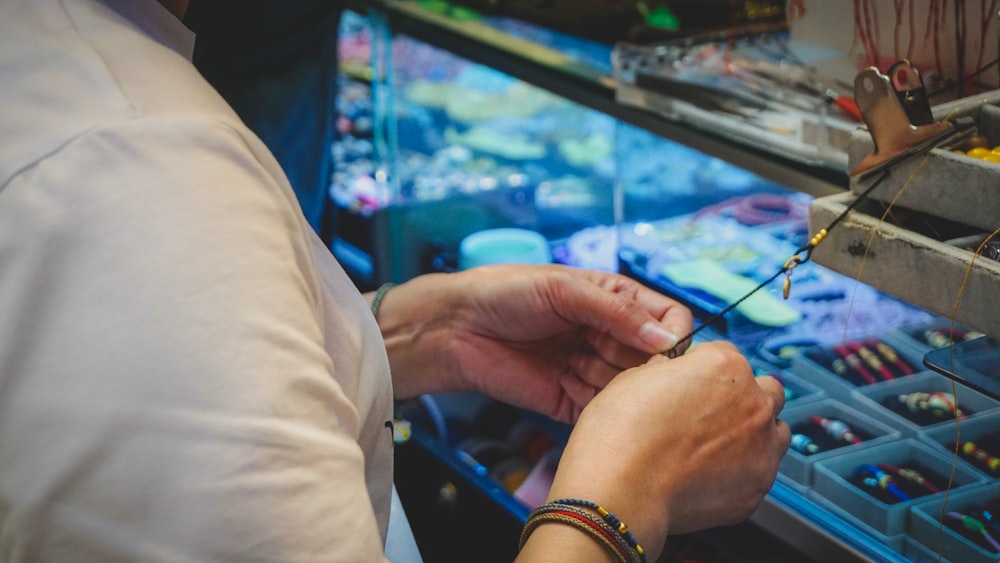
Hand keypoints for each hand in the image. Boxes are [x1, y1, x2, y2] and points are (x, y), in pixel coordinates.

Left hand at [374, 264, 692, 421]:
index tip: (669, 352)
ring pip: (630, 388)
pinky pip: (600, 412)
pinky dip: (605, 413)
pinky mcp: (569, 400)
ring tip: (603, 386)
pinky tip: (597, 408)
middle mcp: (606, 336)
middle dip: (648, 368)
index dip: (673, 334)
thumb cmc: (505, 293)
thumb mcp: (564, 289)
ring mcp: (589, 369)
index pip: (665, 318)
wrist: (453, 328)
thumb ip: (616, 312)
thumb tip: (667, 338)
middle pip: (651, 358)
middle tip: (634, 375)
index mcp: (612, 300)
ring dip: (625, 391)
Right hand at [531, 341, 789, 560]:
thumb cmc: (622, 434)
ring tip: (715, 447)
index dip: (706, 369)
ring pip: (774, 432)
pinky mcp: (757, 488)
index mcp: (725, 367)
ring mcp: (761, 449)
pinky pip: (759, 473)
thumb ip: (667, 372)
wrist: (622, 489)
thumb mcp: (634, 378)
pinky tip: (707, 475)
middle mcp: (753, 404)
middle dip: (742, 398)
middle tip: (710, 414)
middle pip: (765, 390)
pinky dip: (740, 473)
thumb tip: (671, 374)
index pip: (728, 354)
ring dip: (753, 434)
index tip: (693, 383)